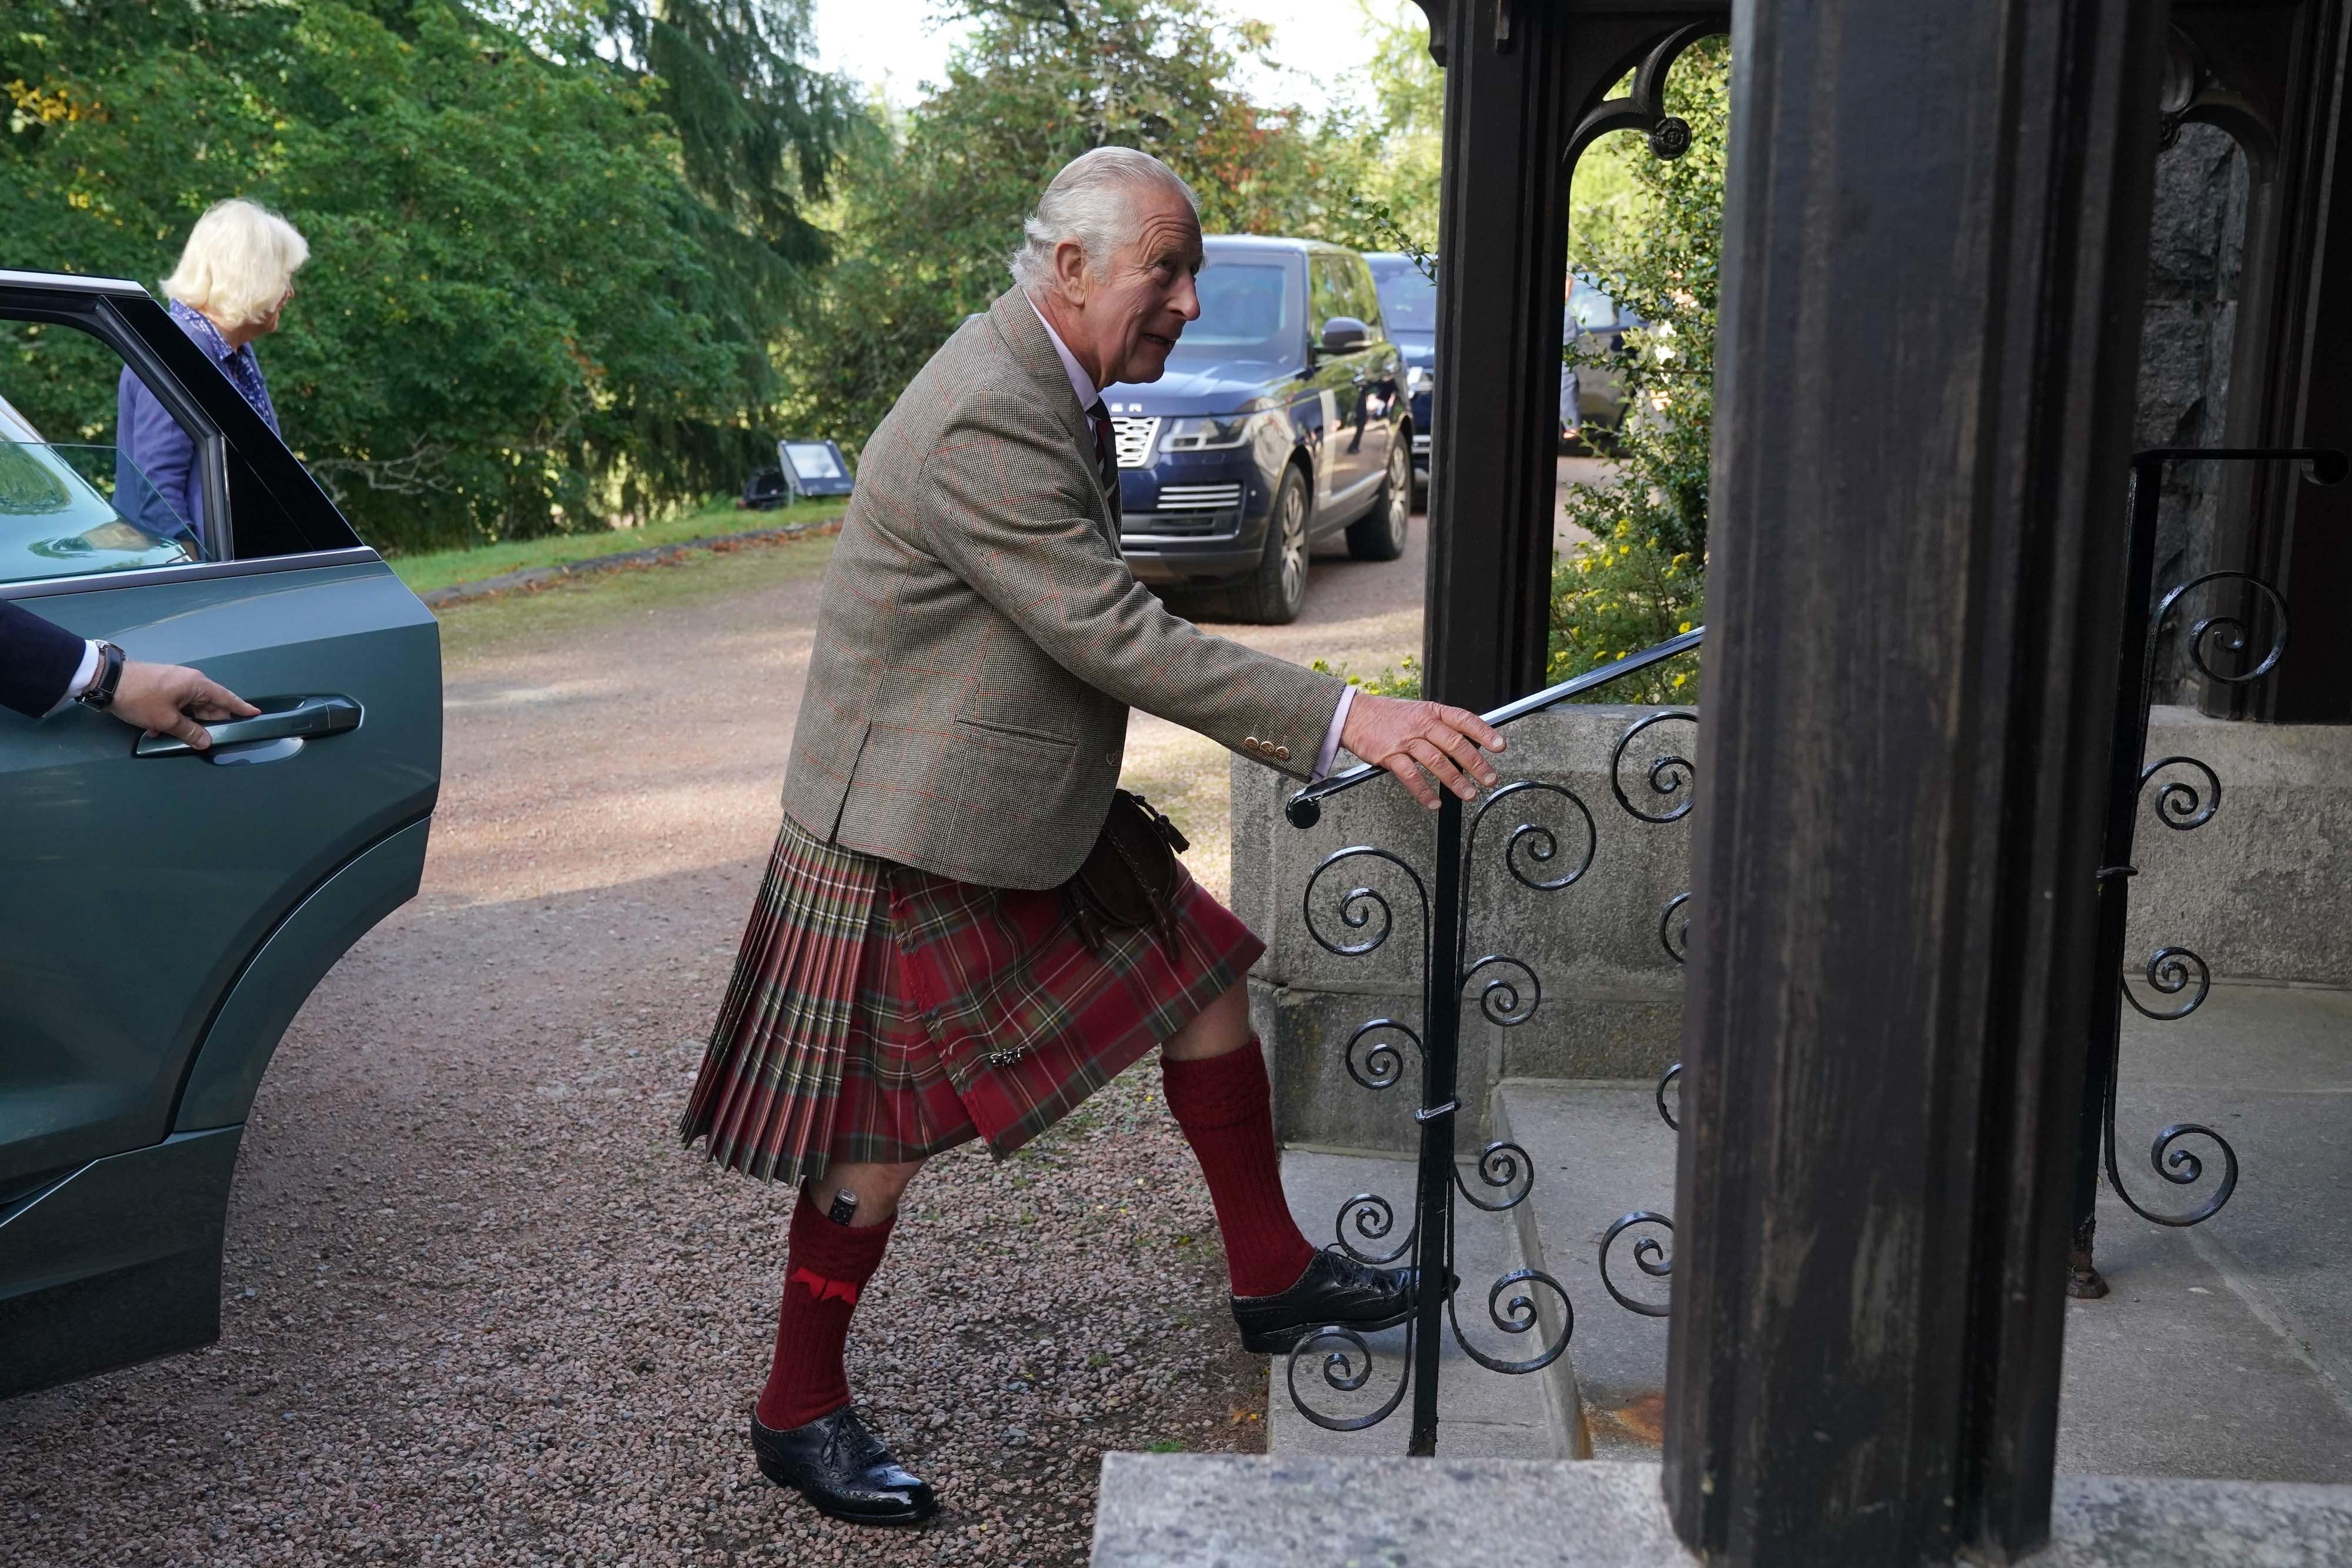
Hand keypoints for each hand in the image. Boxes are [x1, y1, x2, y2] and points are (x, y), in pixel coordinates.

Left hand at [109, 661, 258, 750]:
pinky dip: (171, 718)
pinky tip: (156, 730)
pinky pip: (175, 705)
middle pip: (208, 706)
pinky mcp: (161, 686)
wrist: (106, 680)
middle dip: (208, 724)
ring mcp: (175, 683)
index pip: (226, 698)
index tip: (256, 714)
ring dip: (184, 723)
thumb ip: (190, 732)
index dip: (241, 708)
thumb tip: (207, 742)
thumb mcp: (166, 720)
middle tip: (209, 740)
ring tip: (174, 737)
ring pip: (189, 708)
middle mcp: (190, 681)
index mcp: (197, 685)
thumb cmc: (141, 698)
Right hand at [1340, 692, 1505, 809]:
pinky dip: (1423, 791)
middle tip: (1489, 779)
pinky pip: (1410, 775)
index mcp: (1432, 712)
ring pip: (1435, 761)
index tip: (1500, 746)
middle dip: (1475, 764)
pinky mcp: (1390, 755)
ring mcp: (1406, 740)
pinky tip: (1433, 802)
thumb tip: (1469, 743)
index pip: (1464, 720)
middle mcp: (1421, 724)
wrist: (1355, 715)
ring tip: (1468, 794)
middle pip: (1454, 743)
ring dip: (1454, 780)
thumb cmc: (1389, 717)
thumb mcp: (1419, 712)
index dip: (1484, 733)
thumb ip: (1441, 726)